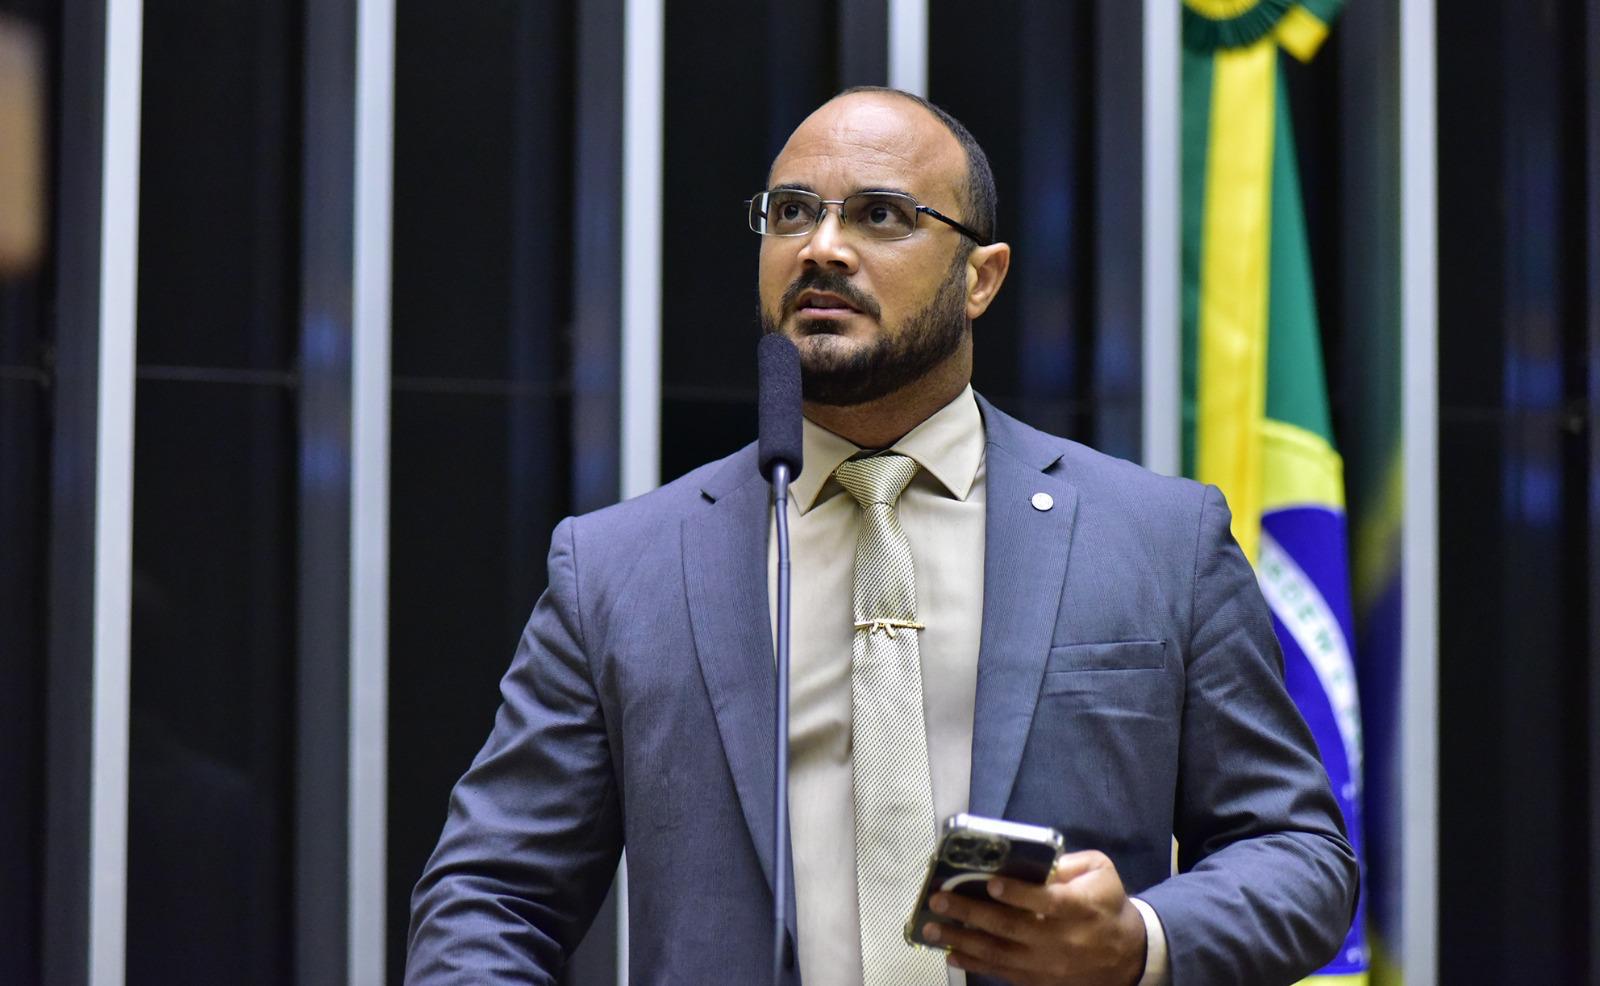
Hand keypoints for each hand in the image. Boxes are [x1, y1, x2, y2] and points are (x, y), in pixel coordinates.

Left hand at [920, 849, 1146, 985]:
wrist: (1127, 954)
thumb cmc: (1106, 903)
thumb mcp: (1100, 872)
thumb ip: (1068, 864)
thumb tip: (1029, 858)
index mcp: (1079, 908)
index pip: (1045, 902)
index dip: (1017, 894)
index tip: (990, 883)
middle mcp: (1061, 940)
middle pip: (1011, 928)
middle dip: (970, 913)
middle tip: (939, 900)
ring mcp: (1048, 965)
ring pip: (1000, 954)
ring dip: (962, 941)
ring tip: (933, 929)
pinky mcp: (1040, 981)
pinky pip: (1003, 973)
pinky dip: (975, 964)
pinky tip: (952, 953)